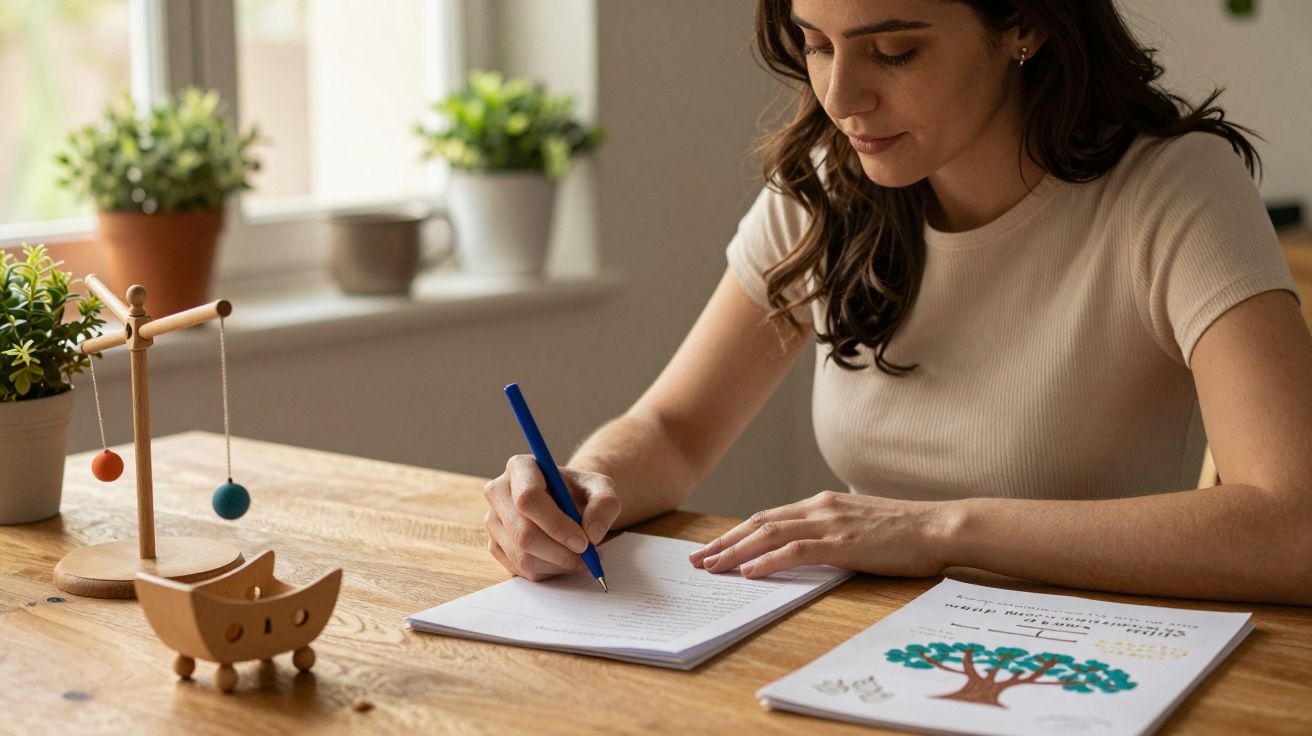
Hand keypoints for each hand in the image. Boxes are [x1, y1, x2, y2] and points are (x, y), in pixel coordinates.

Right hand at [483, 455, 621, 580]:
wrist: (568, 501)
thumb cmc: (580, 491)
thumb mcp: (602, 488)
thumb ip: (605, 504)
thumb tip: (592, 533)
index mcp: (520, 467)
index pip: (528, 498)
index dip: (555, 524)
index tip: (583, 541)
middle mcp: (498, 492)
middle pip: (522, 532)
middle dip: (559, 552)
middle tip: (588, 557)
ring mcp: (493, 520)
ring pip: (522, 555)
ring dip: (558, 564)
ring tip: (582, 558)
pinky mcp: (495, 545)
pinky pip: (521, 569)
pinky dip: (549, 571)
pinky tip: (565, 560)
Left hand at [687, 490, 950, 578]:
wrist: (940, 526)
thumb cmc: (907, 532)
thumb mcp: (861, 525)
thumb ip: (834, 531)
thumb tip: (812, 547)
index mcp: (823, 504)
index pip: (769, 517)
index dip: (738, 532)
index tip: (714, 547)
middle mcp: (820, 508)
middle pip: (759, 523)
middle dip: (725, 542)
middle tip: (698, 560)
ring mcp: (830, 524)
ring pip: (769, 534)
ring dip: (735, 551)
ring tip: (711, 567)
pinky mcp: (842, 543)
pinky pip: (795, 551)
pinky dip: (767, 560)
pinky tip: (749, 573)